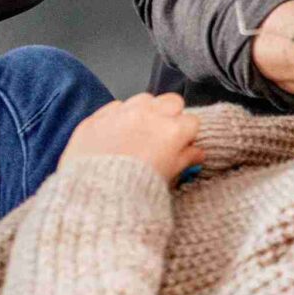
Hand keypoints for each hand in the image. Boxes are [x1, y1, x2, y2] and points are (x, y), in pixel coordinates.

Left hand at [59, 93, 203, 184]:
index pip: (192, 121)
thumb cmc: (134, 189)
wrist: (96, 195)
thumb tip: (197, 153)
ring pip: (144, 98)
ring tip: (139, 131)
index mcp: (172, 131)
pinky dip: (119, 116)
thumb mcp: (168, 175)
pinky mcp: (98, 117)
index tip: (181, 144)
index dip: (187, 134)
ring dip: (146, 110)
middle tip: (163, 133)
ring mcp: (122, 113)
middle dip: (171, 114)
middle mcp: (149, 115)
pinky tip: (116, 134)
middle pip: (172, 101)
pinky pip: (116, 107)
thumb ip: (186, 159)